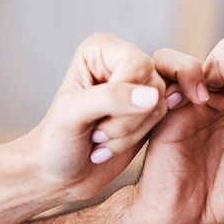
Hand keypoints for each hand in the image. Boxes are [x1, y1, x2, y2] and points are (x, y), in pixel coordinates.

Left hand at [27, 33, 166, 200]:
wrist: (61, 173)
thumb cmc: (56, 143)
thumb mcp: (72, 116)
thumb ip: (109, 99)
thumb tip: (153, 96)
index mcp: (102, 50)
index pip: (138, 63)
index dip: (125, 95)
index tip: (97, 116)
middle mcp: (123, 62)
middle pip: (154, 85)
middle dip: (127, 119)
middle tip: (97, 131)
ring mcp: (140, 87)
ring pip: (161, 106)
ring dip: (130, 132)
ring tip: (101, 138)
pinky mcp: (150, 110)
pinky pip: (166, 120)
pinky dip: (138, 138)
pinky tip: (112, 145)